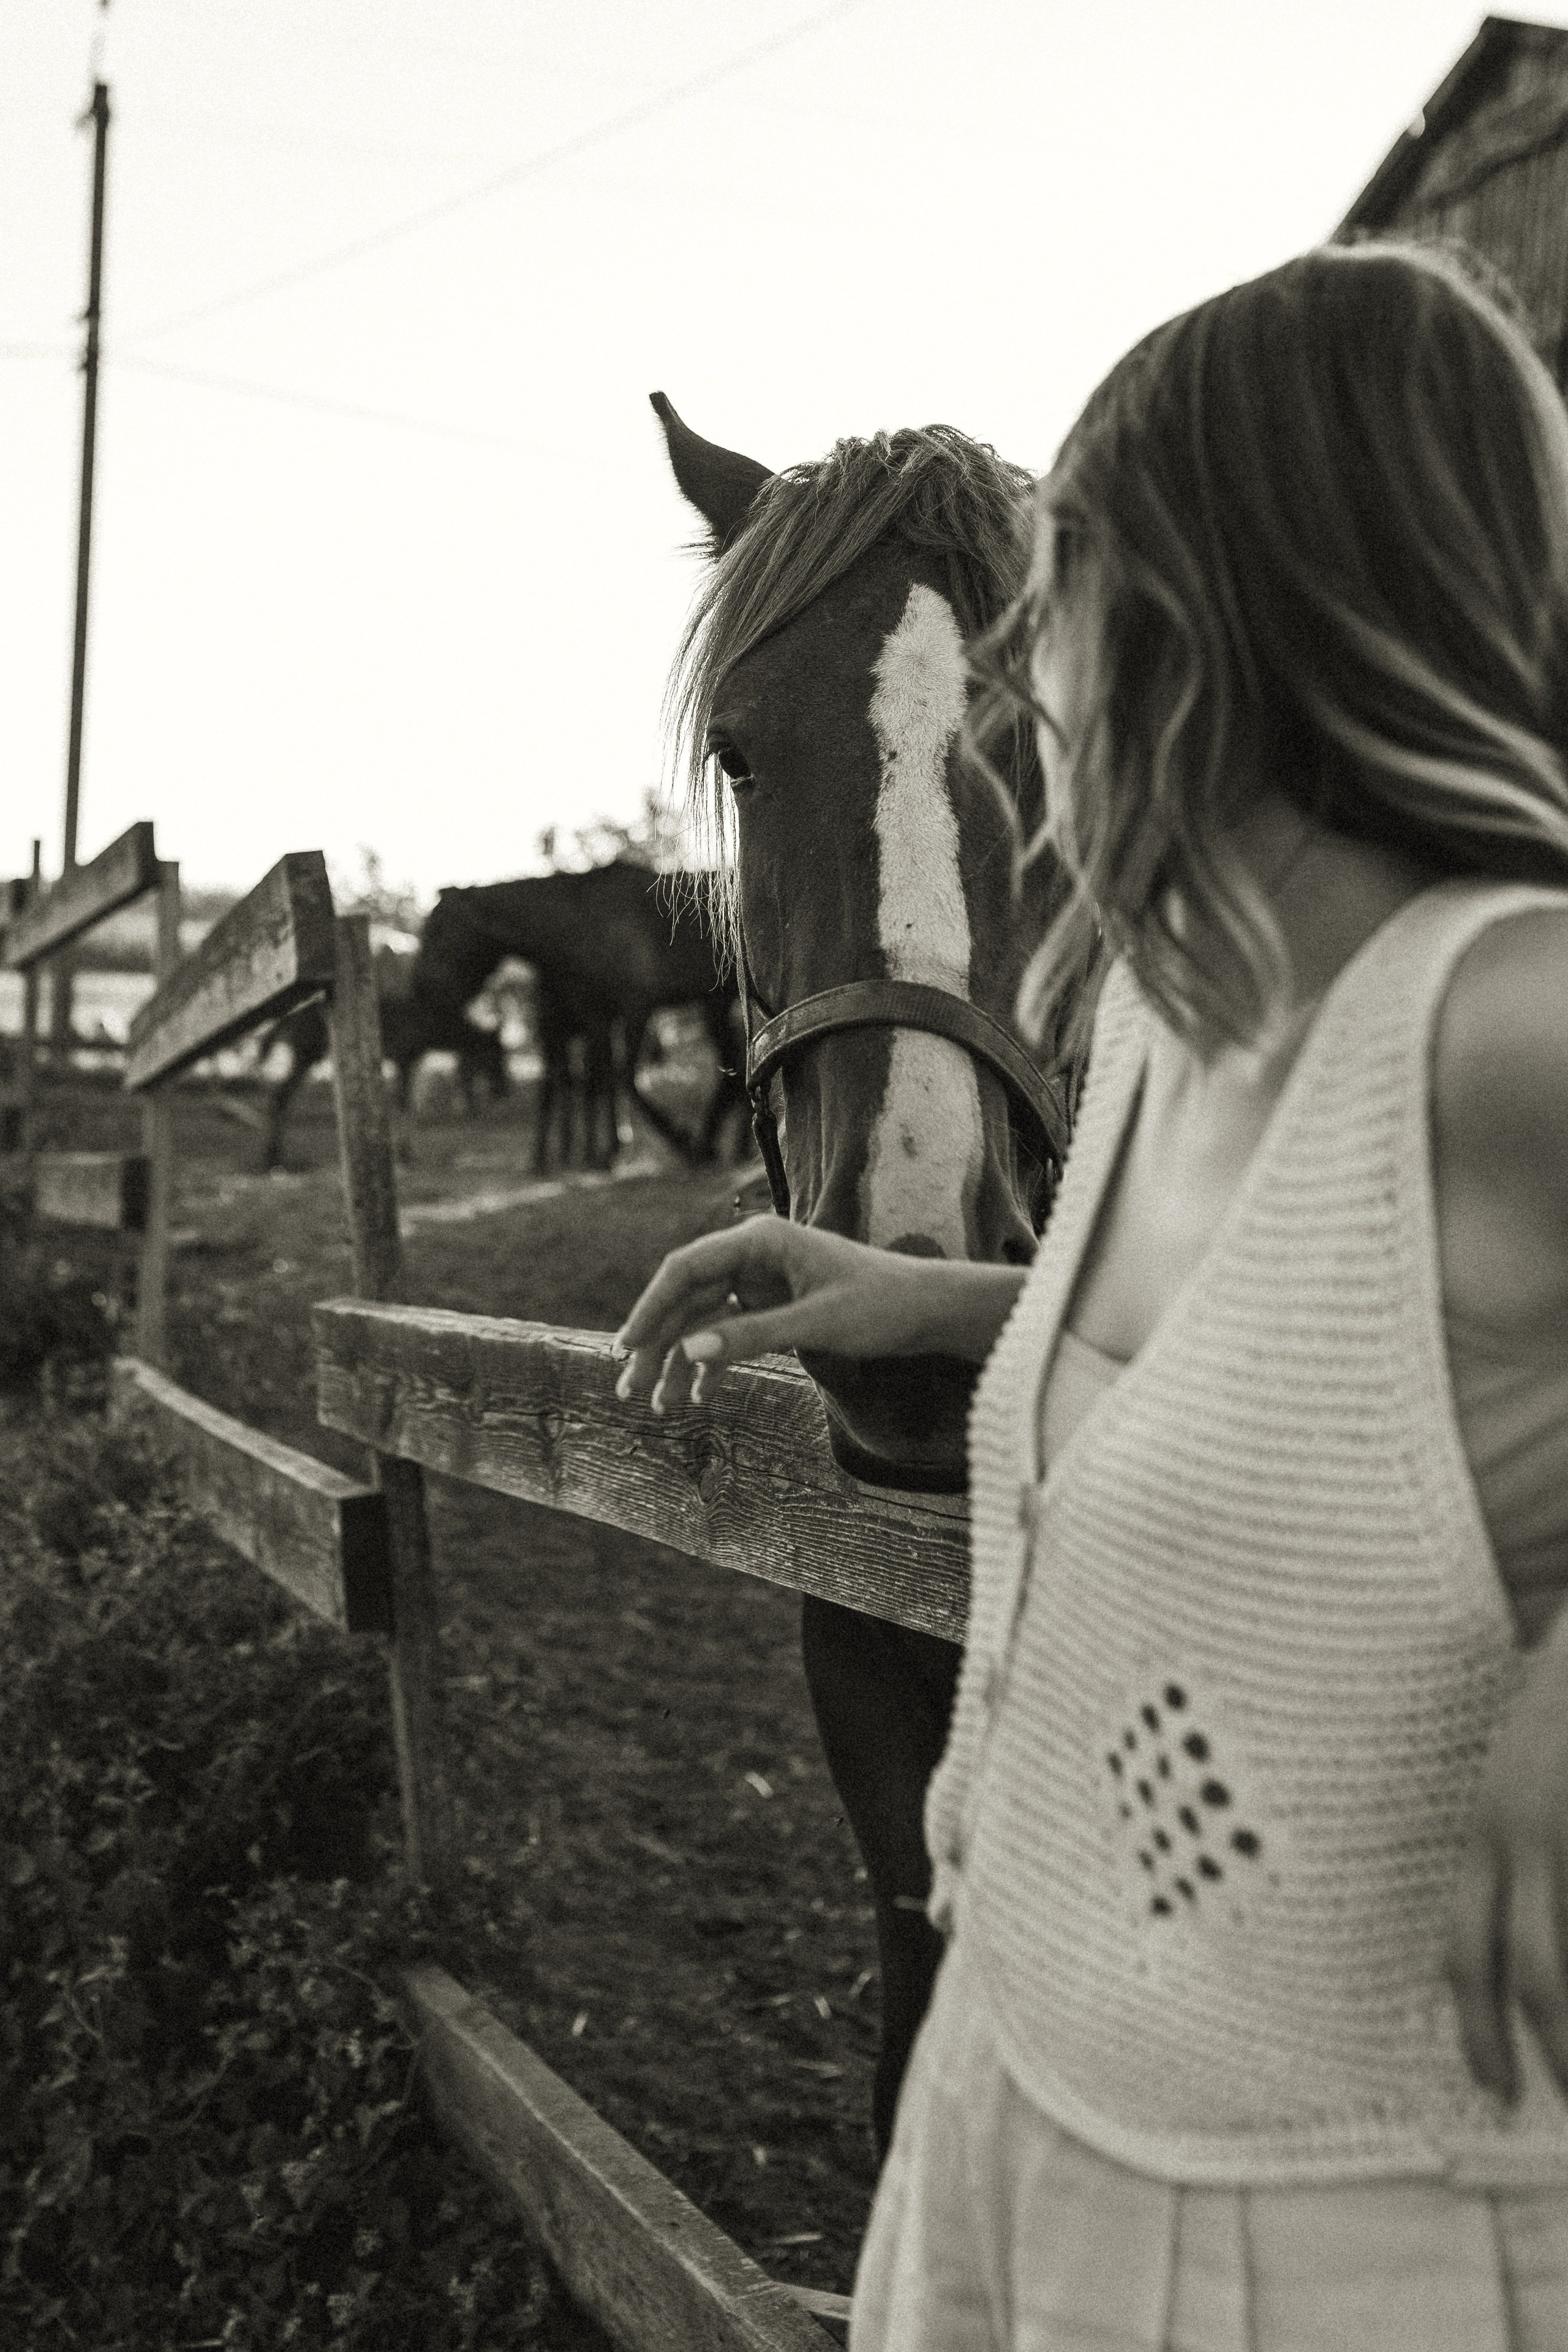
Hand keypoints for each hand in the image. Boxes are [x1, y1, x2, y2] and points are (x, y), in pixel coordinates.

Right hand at [612, 1215, 994, 1414]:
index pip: (686, 1268)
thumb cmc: (881, 1304)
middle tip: (629, 1388)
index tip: (627, 1346)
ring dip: (679, 1360)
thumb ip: (752, 1336)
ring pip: (702, 1320)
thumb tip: (689, 1351)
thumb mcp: (816, 1323)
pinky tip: (698, 1396)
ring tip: (657, 1404)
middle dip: (657, 1343)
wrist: (927, 1311)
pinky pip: (727, 1333)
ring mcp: (760, 1283)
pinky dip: (712, 1363)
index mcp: (760, 1240)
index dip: (651, 1308)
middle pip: (686, 1298)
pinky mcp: (771, 1307)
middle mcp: (753, 1256)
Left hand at [1446, 1619, 1567, 2100]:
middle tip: (1565, 2115)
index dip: (1480, 2035)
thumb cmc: (1556, 1710)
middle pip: (1540, 1978)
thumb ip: (1511, 1861)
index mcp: (1488, 1830)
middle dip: (1555, 2057)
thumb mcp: (1516, 1788)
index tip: (1495, 2094)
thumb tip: (1518, 1966)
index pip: (1468, 1954)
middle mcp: (1530, 1835)